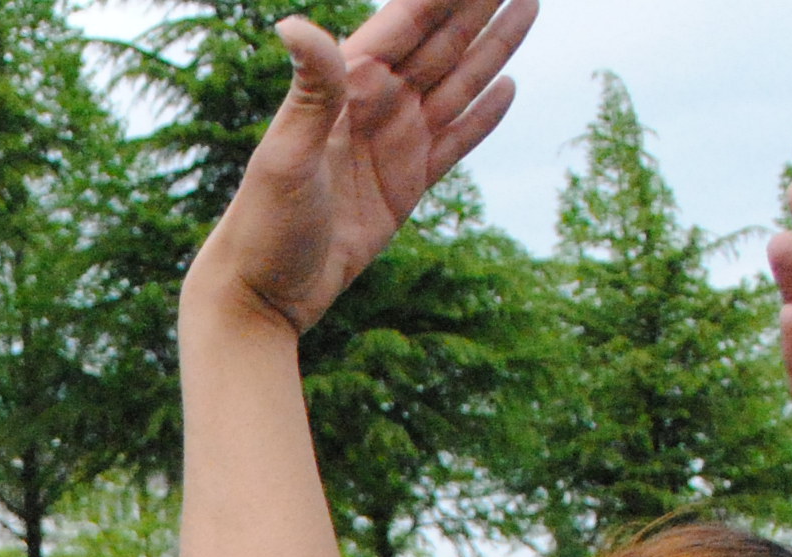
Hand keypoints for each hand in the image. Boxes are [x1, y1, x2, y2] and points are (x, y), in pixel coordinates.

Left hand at [183, 0, 534, 339]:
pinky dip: (482, 114)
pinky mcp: (407, 184)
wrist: (264, 294)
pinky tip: (507, 84)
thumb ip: (311, 88)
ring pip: (456, 83)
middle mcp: (374, 105)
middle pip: (440, 41)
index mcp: (347, 86)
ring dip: (493, 46)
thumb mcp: (286, 152)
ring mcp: (393, 143)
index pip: (408, 20)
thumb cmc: (263, 223)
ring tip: (528, 6)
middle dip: (477, 4)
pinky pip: (455, 140)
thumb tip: (291, 23)